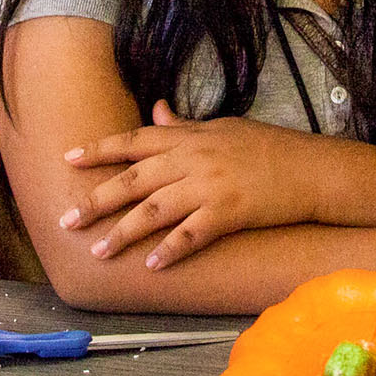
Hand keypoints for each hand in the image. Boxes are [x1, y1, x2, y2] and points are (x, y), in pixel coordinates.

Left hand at [60, 104, 323, 267]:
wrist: (310, 167)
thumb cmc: (267, 146)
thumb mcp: (222, 127)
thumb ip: (184, 125)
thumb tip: (155, 109)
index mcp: (190, 137)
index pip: (134, 141)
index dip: (99, 150)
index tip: (67, 160)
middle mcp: (193, 159)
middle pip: (134, 180)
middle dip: (96, 200)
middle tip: (66, 221)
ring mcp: (210, 186)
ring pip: (155, 210)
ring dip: (123, 233)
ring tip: (99, 252)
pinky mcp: (229, 212)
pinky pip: (191, 234)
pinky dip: (170, 250)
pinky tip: (151, 266)